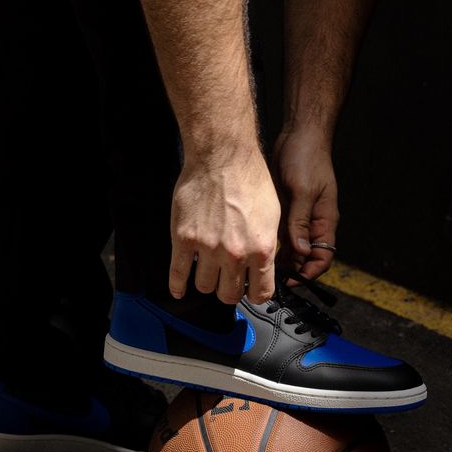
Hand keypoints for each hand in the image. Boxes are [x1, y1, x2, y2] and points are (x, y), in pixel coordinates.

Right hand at [169, 151, 279, 304]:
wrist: (222, 156)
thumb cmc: (249, 179)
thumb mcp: (273, 216)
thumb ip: (267, 246)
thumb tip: (263, 267)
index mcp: (261, 249)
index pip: (261, 293)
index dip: (255, 294)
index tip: (250, 291)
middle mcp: (235, 254)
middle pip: (229, 295)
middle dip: (229, 290)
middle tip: (227, 280)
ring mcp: (207, 248)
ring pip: (204, 287)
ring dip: (207, 282)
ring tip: (208, 271)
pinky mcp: (184, 239)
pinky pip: (178, 275)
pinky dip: (178, 286)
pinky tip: (179, 289)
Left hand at [273, 128, 339, 282]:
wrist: (298, 134)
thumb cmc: (307, 158)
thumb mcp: (303, 191)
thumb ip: (300, 222)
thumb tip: (301, 251)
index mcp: (325, 221)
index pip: (323, 257)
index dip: (309, 273)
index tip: (292, 281)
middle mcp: (312, 223)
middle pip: (304, 257)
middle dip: (290, 269)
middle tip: (269, 277)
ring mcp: (298, 218)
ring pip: (289, 248)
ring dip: (277, 258)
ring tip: (258, 266)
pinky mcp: (284, 210)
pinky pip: (278, 234)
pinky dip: (268, 243)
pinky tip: (254, 248)